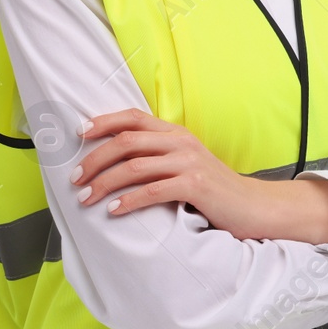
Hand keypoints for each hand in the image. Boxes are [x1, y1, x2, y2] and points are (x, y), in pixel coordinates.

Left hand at [68, 108, 268, 238]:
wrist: (253, 206)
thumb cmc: (213, 189)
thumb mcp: (186, 163)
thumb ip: (159, 156)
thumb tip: (117, 161)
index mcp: (176, 133)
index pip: (134, 117)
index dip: (103, 122)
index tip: (79, 134)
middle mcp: (181, 142)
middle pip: (127, 141)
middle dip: (94, 159)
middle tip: (75, 179)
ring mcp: (189, 162)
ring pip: (135, 167)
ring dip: (105, 183)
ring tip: (86, 198)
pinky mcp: (196, 185)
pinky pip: (153, 191)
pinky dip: (129, 201)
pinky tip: (113, 211)